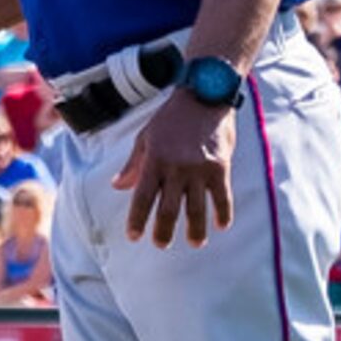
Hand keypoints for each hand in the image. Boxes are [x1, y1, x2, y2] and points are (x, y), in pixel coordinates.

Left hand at [114, 92, 236, 246]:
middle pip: (168, 208)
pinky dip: (223, 213)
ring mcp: (199, 168)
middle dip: (163, 230)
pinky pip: (222, 196)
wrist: (204, 96)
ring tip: (194, 243)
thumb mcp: (145, 137)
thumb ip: (133, 165)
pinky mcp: (220, 166)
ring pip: (196, 208)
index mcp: (154, 161)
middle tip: (160, 245)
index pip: (142, 197)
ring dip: (195, 229)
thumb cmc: (171, 118)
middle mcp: (176, 168)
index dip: (137, 219)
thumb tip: (117, 186)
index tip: (133, 236)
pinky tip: (221, 226)